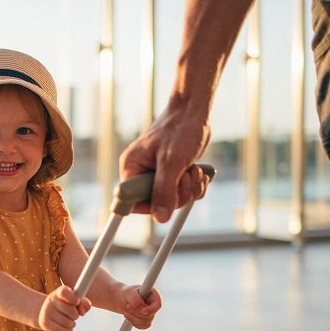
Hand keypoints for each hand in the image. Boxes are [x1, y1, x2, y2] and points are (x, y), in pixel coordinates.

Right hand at [38, 285, 90, 330]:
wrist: (46, 311)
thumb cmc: (65, 305)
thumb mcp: (74, 300)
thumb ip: (83, 303)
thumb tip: (83, 311)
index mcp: (59, 292)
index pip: (64, 292)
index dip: (73, 298)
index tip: (77, 302)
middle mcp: (51, 300)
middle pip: (70, 311)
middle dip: (76, 315)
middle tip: (74, 314)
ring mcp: (46, 311)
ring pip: (68, 323)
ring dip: (72, 324)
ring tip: (69, 320)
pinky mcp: (44, 323)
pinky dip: (67, 330)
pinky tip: (66, 327)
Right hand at [119, 102, 210, 222]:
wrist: (194, 113)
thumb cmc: (179, 129)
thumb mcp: (171, 161)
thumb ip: (164, 190)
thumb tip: (160, 218)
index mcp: (131, 168)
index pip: (132, 202)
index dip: (151, 206)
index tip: (167, 199)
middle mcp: (142, 174)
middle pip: (157, 205)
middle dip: (178, 194)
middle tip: (186, 177)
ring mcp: (159, 176)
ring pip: (174, 201)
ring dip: (189, 189)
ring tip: (193, 170)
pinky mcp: (174, 176)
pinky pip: (184, 194)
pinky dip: (195, 186)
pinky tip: (198, 172)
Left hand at [120, 286, 161, 329]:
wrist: (121, 298)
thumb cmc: (127, 292)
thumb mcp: (129, 293)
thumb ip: (136, 299)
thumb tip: (141, 308)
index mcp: (153, 295)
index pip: (157, 305)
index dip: (151, 310)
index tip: (142, 311)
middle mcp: (153, 305)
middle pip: (150, 315)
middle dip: (137, 312)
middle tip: (128, 306)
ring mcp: (150, 313)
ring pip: (146, 322)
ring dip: (134, 318)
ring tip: (127, 309)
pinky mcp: (145, 320)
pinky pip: (143, 326)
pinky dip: (134, 322)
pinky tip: (128, 315)